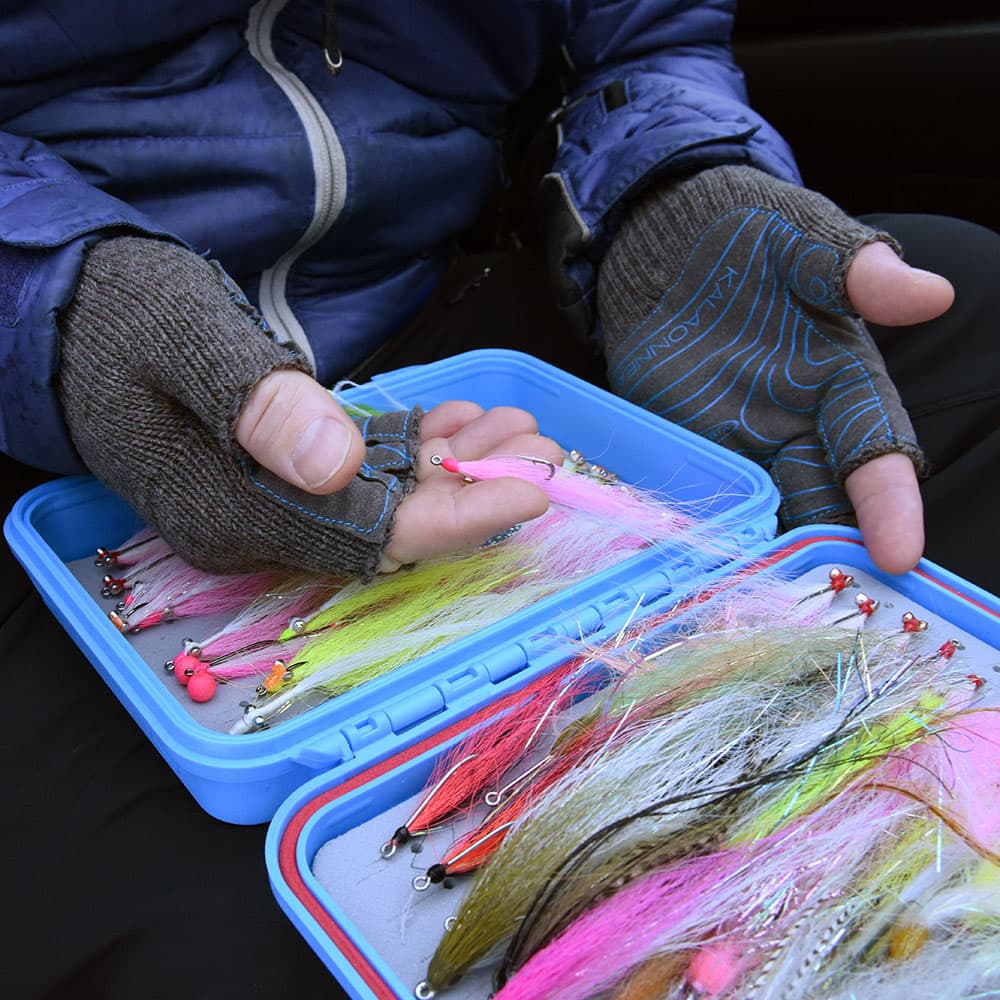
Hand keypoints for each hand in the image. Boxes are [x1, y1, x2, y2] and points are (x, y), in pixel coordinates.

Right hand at [59, 237, 555, 577]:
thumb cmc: (117, 317)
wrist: (64, 311)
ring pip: (383, 500)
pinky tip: (460, 423)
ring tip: (519, 430)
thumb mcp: (183, 344)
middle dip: (473, 495)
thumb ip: (256, 405)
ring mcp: (268, 499)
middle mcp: (258, 523)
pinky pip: (361, 473)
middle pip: (387, 528)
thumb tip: (334, 461)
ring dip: (456, 467)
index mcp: (232, 511)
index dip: (454, 519)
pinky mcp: (277, 468)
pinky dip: (416, 449)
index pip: (365, 538)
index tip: (530, 492)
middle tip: (544, 452)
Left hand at [598, 166, 952, 573]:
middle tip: (832, 617)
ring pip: (767, 518)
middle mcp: (797, 428)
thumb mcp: (804, 241)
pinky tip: (702, 574)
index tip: (900, 554)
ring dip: (770, 561)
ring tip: (768, 613)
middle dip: (834, 560)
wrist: (668, 245)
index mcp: (842, 386)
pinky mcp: (686, 450)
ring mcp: (738, 445)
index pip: (874, 456)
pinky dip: (708, 538)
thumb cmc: (749, 238)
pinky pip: (703, 503)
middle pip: (824, 506)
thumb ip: (856, 272)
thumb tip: (931, 293)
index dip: (890, 506)